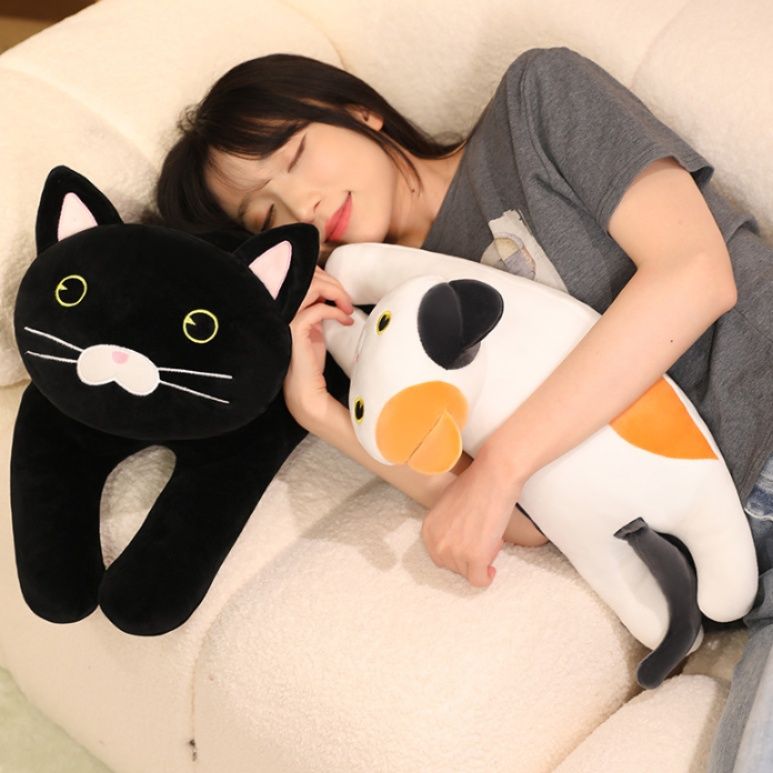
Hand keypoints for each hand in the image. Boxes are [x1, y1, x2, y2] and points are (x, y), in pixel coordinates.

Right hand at [284, 267, 352, 427]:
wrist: (305, 387)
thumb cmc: (310, 359)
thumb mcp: (316, 326)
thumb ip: (318, 307)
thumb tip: (333, 290)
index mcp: (286, 304)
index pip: (303, 276)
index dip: (326, 278)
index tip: (341, 294)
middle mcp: (283, 307)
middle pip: (309, 277)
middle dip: (334, 284)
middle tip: (347, 300)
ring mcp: (287, 316)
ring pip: (313, 287)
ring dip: (336, 293)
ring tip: (348, 307)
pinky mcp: (296, 328)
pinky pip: (319, 309)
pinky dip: (336, 311)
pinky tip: (346, 321)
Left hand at [421, 446, 524, 586]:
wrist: (494, 478)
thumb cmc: (476, 485)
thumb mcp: (449, 506)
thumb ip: (447, 526)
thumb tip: (457, 539)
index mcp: (428, 529)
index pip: (439, 554)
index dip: (456, 551)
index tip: (469, 546)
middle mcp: (437, 543)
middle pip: (452, 567)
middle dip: (468, 558)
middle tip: (483, 541)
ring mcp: (455, 552)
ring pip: (467, 573)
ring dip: (480, 562)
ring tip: (490, 540)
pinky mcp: (475, 558)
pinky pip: (478, 581)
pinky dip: (485, 578)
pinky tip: (491, 570)